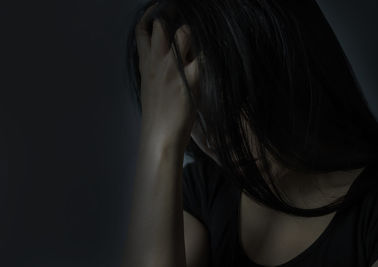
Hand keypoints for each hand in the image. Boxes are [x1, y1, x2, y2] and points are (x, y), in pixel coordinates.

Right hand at [135, 3, 199, 145]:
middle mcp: (158, 62)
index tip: (157, 12)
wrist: (160, 136)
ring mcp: (174, 68)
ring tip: (196, 52)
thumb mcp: (149, 88)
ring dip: (192, 38)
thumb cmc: (157, 116)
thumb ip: (154, 70)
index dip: (149, 18)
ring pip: (185, 33)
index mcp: (146, 65)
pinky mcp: (191, 78)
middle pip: (162, 26)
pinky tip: (206, 66)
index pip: (142, 32)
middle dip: (172, 22)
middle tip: (183, 29)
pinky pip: (203, 56)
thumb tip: (165, 58)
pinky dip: (206, 57)